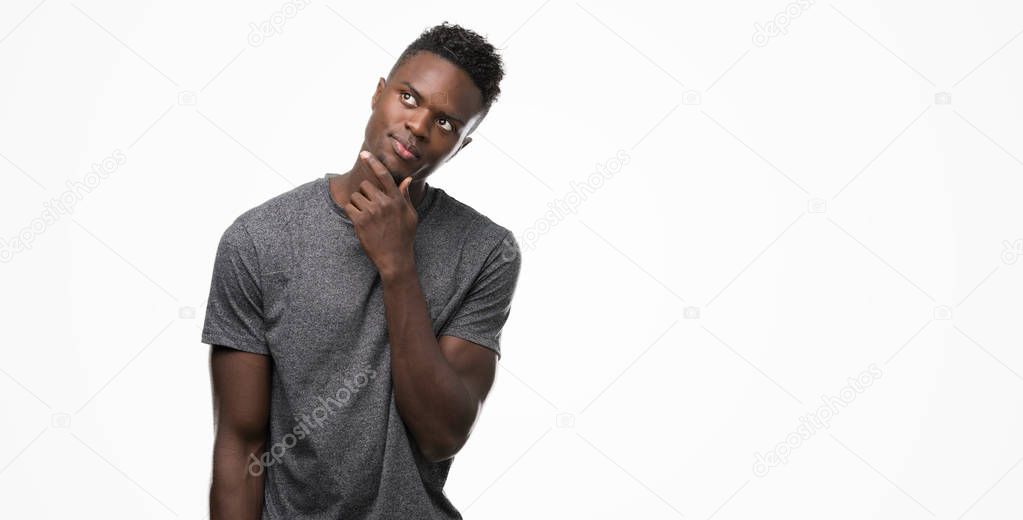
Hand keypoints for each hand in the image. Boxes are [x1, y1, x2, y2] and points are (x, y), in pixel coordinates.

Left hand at [344, 151, 417, 277]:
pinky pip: (348, 207)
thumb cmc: (404, 237)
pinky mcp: (360, 221)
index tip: (364, 155)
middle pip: (365, 186)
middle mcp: (384, 202)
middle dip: (365, 195)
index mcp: (397, 199)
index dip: (373, 163)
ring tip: (367, 218)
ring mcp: (372, 211)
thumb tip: (407, 180)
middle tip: (371, 209)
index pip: (384, 176)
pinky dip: (351, 213)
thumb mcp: (410, 216)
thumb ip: (405, 196)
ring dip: (357, 205)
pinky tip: (360, 223)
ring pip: (355, 196)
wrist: (395, 259)